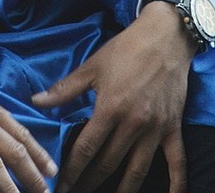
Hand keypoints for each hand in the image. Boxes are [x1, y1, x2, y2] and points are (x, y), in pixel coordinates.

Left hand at [31, 3, 196, 192]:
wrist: (164, 37)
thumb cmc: (126, 49)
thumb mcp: (93, 66)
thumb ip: (65, 89)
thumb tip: (36, 101)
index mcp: (110, 109)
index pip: (86, 149)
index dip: (72, 171)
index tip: (62, 186)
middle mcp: (133, 125)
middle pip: (108, 164)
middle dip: (90, 183)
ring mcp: (156, 129)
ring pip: (137, 171)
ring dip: (123, 190)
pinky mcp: (173, 128)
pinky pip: (177, 162)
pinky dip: (177, 184)